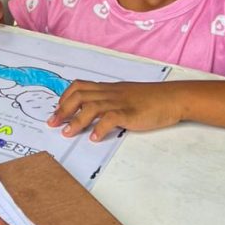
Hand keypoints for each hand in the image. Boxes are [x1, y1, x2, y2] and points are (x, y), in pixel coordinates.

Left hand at [48, 79, 183, 140]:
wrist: (172, 98)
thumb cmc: (151, 99)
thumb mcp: (125, 96)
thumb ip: (109, 100)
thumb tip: (94, 112)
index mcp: (108, 89)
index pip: (79, 87)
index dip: (65, 97)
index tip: (56, 110)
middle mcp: (110, 93)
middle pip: (79, 96)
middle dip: (63, 110)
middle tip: (53, 123)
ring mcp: (120, 102)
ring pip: (91, 107)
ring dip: (76, 121)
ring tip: (68, 133)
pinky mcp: (131, 113)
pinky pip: (111, 118)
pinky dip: (100, 128)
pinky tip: (94, 138)